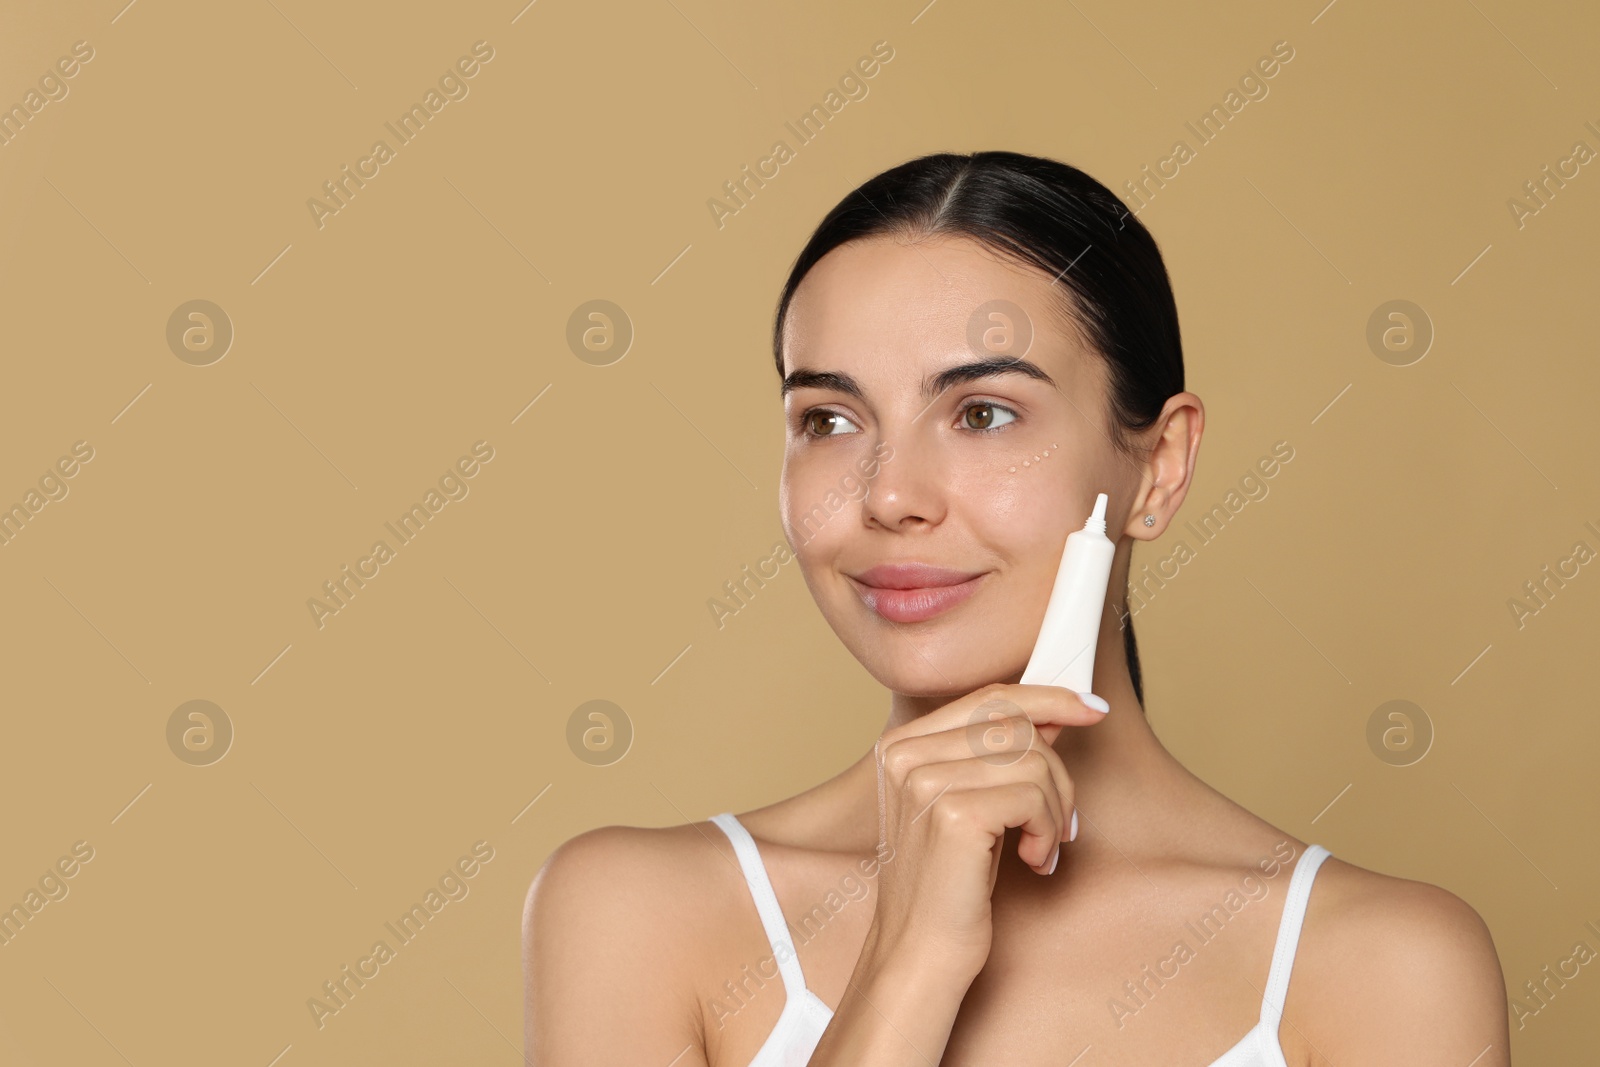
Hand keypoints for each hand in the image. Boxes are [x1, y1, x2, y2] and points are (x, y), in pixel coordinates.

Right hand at [865, 683, 1108, 980]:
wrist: (919, 953)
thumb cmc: (948, 884)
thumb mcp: (970, 803)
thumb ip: (1000, 755)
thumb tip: (1053, 713)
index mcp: (901, 744)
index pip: (988, 698)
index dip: (1047, 698)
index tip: (1091, 709)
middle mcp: (905, 753)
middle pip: (1016, 726)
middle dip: (1057, 773)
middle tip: (1059, 823)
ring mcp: (924, 780)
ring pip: (1032, 759)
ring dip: (1055, 808)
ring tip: (1041, 847)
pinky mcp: (952, 813)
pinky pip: (1033, 795)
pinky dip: (1047, 830)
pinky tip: (1033, 860)